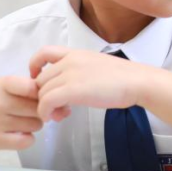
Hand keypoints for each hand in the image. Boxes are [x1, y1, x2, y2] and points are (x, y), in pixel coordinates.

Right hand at [0, 76, 42, 151]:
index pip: (34, 87)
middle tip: (31, 113)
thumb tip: (57, 101)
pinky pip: (26, 141)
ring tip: (23, 123)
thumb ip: (25, 89)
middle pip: (38, 108)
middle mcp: (0, 103)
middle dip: (40, 111)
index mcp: (3, 84)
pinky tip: (20, 134)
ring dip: (34, 125)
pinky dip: (27, 139)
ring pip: (35, 125)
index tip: (39, 97)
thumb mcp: (1, 85)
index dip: (42, 93)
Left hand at [30, 47, 148, 122]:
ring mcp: (70, 74)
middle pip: (41, 79)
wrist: (137, 82)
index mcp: (75, 53)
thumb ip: (79, 70)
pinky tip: (56, 118)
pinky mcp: (72, 90)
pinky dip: (45, 112)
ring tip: (60, 114)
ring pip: (42, 92)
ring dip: (46, 107)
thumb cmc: (123, 77)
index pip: (44, 52)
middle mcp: (69, 61)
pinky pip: (46, 102)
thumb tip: (71, 86)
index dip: (34, 66)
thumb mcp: (96, 65)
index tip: (38, 79)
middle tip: (57, 108)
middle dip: (43, 95)